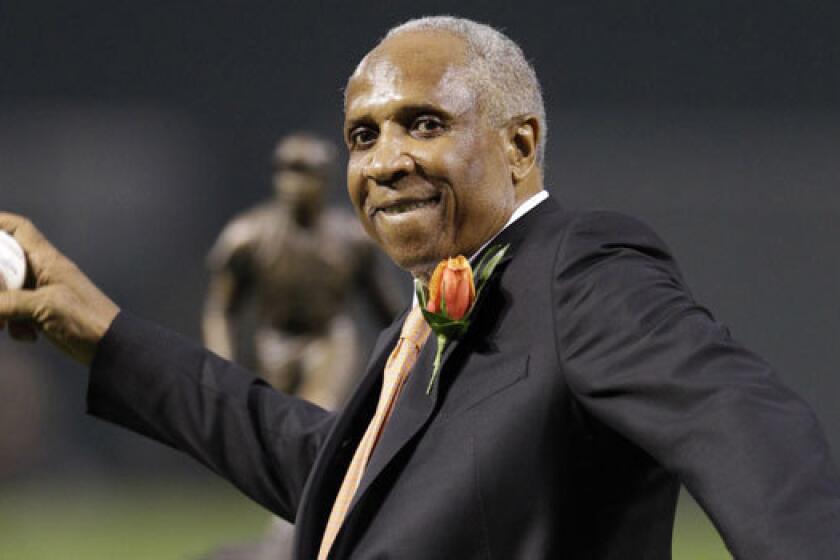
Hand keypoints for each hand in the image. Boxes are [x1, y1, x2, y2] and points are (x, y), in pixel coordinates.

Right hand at [0, 212, 119, 365]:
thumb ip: (10, 302)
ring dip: (0, 310)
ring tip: (4, 326)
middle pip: (2, 263)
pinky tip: (29, 335)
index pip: (20, 230)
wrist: (108, 346)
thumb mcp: (46, 306)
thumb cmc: (86, 319)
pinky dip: (14, 325)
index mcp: (47, 260)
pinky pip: (12, 313)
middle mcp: (41, 272)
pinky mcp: (40, 314)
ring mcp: (39, 293)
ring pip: (3, 292)